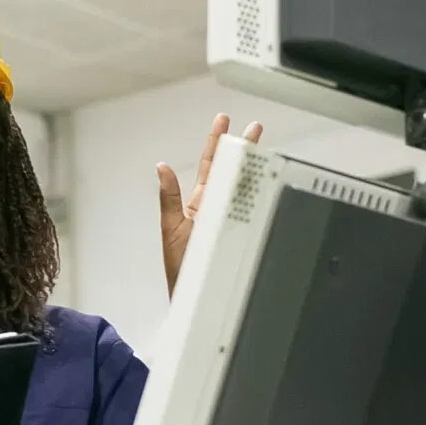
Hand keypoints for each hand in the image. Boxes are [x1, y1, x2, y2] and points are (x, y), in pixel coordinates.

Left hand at [157, 114, 263, 293]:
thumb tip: (162, 168)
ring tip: (261, 144)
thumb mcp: (171, 229)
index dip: (215, 143)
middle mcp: (218, 210)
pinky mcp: (243, 234)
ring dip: (253, 165)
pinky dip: (259, 193)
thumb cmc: (182, 272)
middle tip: (253, 128)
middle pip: (232, 172)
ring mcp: (233, 221)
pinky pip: (252, 210)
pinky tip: (263, 179)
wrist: (195, 303)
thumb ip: (168, 197)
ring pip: (244, 187)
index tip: (223, 121)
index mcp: (200, 205)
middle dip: (242, 147)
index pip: (209, 167)